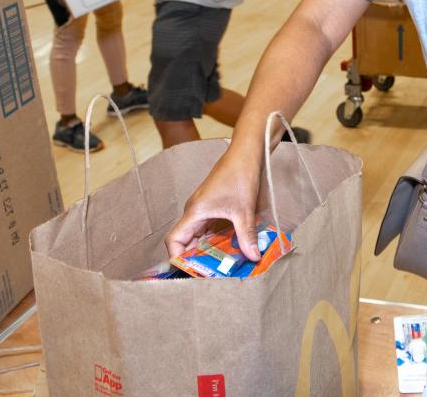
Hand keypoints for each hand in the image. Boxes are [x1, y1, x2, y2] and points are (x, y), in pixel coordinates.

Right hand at [165, 147, 263, 261]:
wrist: (246, 154)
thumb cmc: (239, 175)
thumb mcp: (244, 210)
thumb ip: (246, 236)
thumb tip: (253, 257)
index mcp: (194, 212)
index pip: (174, 240)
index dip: (178, 257)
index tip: (192, 271)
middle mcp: (195, 212)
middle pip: (187, 241)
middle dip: (197, 258)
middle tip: (212, 273)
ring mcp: (204, 209)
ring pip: (199, 236)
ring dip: (208, 249)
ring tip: (222, 265)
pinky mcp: (214, 207)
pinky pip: (210, 229)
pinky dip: (217, 239)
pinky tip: (230, 248)